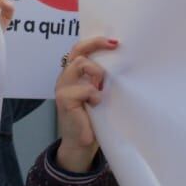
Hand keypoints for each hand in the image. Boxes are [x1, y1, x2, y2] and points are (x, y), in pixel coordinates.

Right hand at [55, 35, 117, 173]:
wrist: (81, 143)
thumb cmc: (93, 118)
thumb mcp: (99, 93)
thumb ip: (102, 79)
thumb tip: (123, 62)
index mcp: (73, 74)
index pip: (79, 49)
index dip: (95, 42)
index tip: (114, 42)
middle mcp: (65, 77)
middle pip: (77, 50)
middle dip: (96, 44)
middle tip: (114, 45)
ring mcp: (62, 87)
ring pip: (80, 64)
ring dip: (97, 73)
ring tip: (101, 89)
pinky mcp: (64, 99)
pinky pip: (85, 89)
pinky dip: (95, 95)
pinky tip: (96, 104)